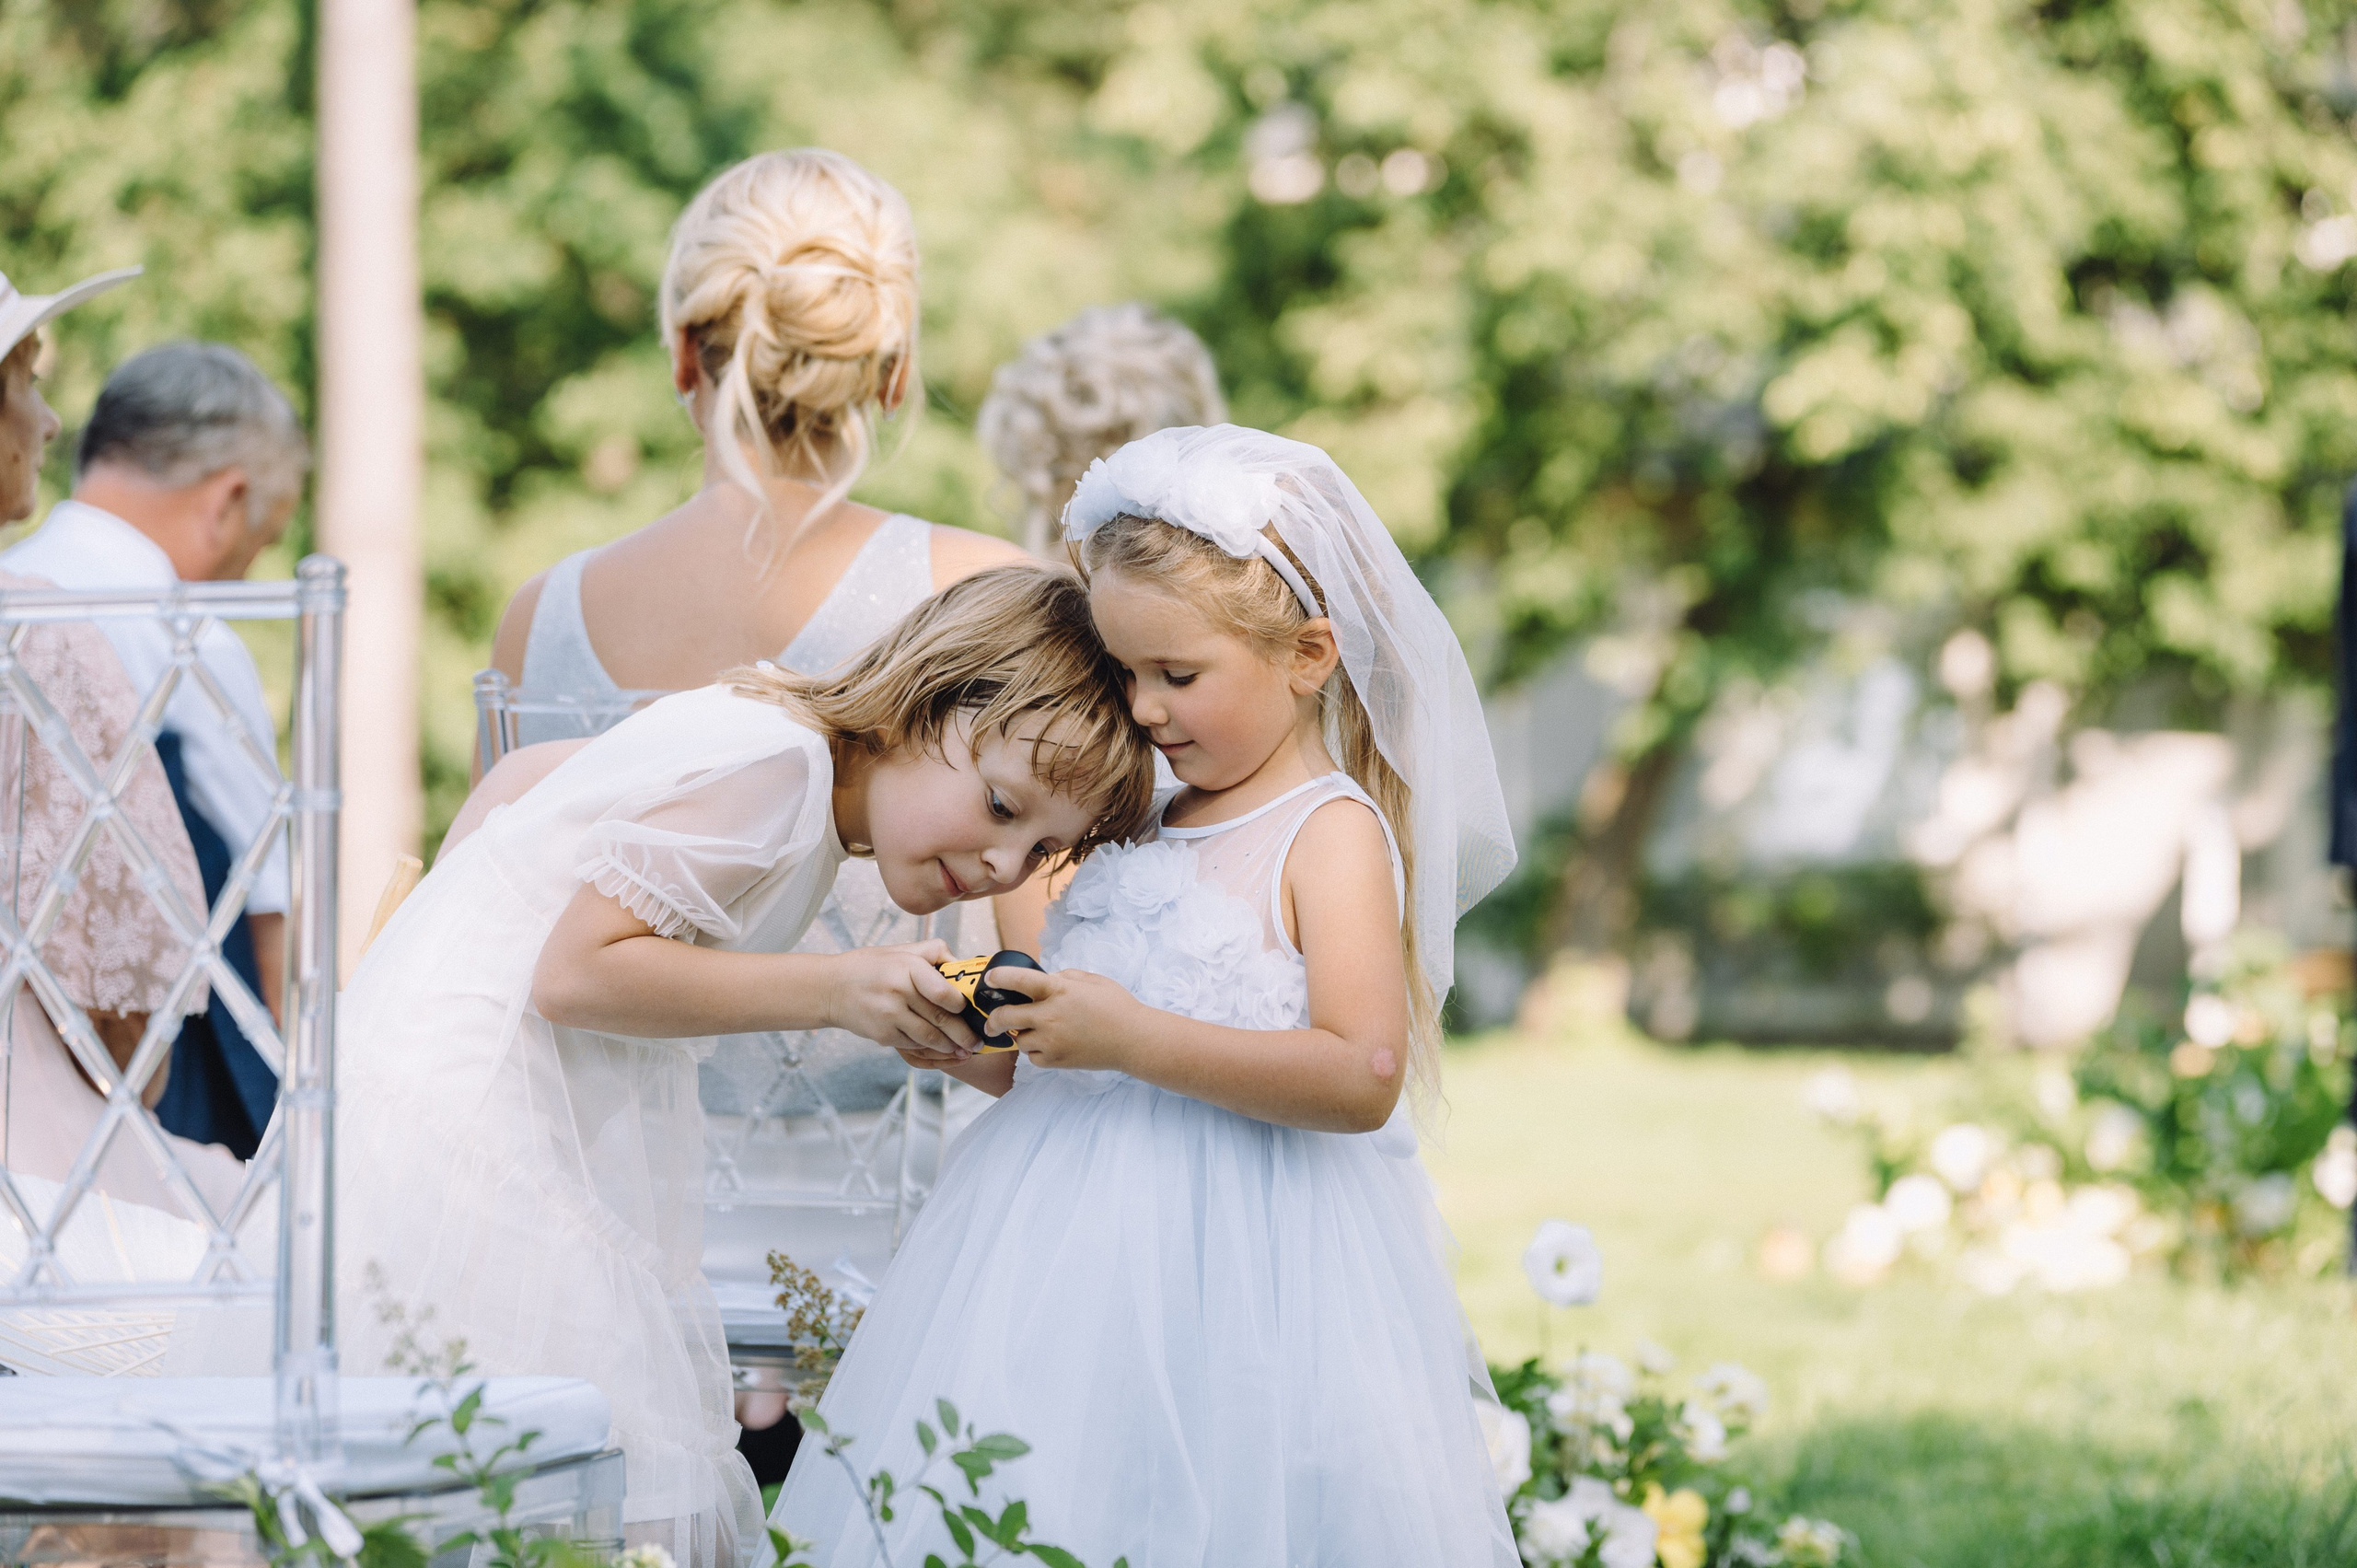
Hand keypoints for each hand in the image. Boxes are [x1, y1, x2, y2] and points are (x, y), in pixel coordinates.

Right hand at [824, 940, 979, 1056]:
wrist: (830, 988)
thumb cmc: (870, 967)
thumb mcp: (900, 950)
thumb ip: (932, 952)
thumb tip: (961, 964)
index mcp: (907, 967)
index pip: (943, 992)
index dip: (961, 1005)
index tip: (969, 1010)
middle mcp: (898, 991)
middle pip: (940, 1019)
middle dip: (963, 1034)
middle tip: (978, 1042)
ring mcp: (889, 1015)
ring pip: (929, 1037)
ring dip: (950, 1047)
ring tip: (964, 1051)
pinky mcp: (882, 1034)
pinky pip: (912, 1045)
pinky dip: (928, 1049)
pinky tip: (940, 1051)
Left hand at [980, 965, 1144, 1070]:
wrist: (1134, 1040)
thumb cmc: (1116, 1006)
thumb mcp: (1091, 980)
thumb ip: (1064, 976)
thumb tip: (1045, 979)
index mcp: (1060, 990)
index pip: (1019, 980)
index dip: (999, 978)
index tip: (990, 979)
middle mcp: (1051, 1015)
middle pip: (1006, 1017)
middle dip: (994, 1019)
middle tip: (993, 1022)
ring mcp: (1052, 1040)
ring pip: (1019, 1040)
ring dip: (1022, 1035)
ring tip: (1037, 1032)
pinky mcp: (1056, 1060)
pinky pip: (1032, 1057)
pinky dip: (1035, 1052)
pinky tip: (1049, 1045)